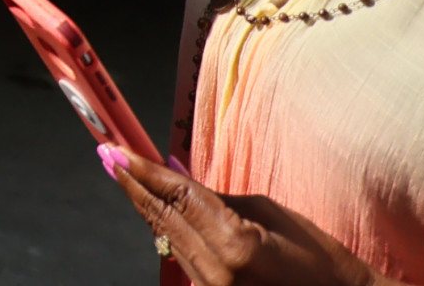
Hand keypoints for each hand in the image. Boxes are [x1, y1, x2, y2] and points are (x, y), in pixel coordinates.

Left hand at [110, 153, 387, 285]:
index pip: (178, 197)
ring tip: (121, 174)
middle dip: (133, 185)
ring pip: (166, 239)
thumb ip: (215, 198)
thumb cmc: (316, 256)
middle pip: (163, 218)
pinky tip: (151, 207)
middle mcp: (215, 273)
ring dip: (145, 206)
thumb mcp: (268, 212)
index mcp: (233, 245)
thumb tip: (176, 175)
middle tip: (107, 156)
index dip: (143, 171)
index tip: (115, 150)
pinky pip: (180, 258)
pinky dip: (165, 230)